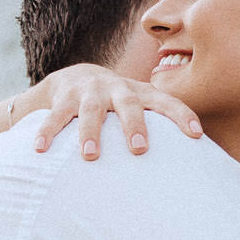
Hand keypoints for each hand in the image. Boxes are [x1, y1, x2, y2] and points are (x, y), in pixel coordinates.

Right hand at [30, 62, 202, 159]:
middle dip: (134, 125)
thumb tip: (199, 163)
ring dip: (90, 133)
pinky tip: (40, 151)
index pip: (167, 101)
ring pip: (91, 111)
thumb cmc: (119, 103)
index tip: (197, 135)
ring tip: (90, 157)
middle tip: (140, 149)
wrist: (75, 76)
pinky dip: (47, 133)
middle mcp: (117, 89)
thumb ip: (160, 126)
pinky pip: (55, 117)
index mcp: (140, 92)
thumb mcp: (139, 106)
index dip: (182, 116)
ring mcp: (89, 92)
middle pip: (129, 104)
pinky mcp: (64, 98)